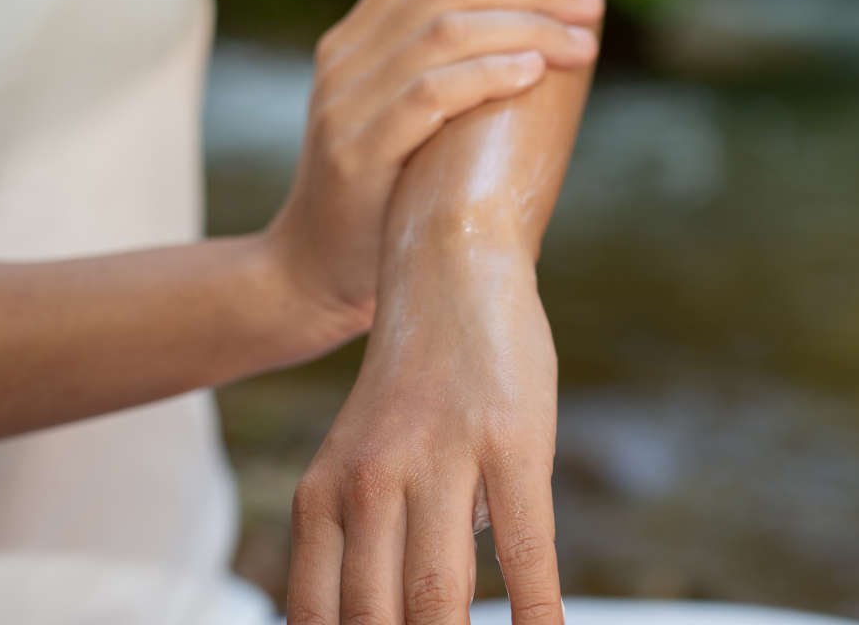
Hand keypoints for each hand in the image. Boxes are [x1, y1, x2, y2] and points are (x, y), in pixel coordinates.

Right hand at [263, 0, 601, 341]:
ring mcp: (345, 105)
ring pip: (443, 33)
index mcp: (353, 40)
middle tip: (590, 4)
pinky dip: (489, 74)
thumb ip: (442, 69)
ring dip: (526, 29)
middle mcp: (344, 61)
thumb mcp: (405, 116)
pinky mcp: (358, 154)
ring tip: (581, 42)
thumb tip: (533, 28)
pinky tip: (533, 73)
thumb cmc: (385, 194)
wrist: (315, 273)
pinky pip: (431, 94)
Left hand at [288, 242, 562, 624]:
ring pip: (437, 598)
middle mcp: (367, 484)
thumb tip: (406, 616)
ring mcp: (439, 462)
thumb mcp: (361, 458)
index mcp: (322, 496)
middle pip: (378, 622)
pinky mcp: (510, 445)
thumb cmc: (414, 381)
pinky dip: (537, 617)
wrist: (450, 269)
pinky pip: (525, 555)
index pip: (323, 622)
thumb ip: (365, 540)